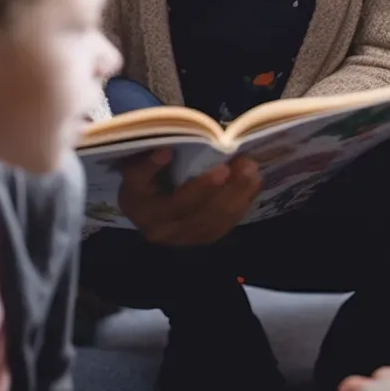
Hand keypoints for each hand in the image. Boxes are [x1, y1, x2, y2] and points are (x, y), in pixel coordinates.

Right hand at [119, 149, 260, 245]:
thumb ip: (149, 156)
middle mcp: (156, 226)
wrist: (154, 207)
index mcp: (137, 203)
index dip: (151, 168)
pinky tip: (252, 183)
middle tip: (233, 164)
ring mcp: (181, 237)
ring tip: (250, 170)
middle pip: (184, 207)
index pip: (139, 183)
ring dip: (234, 194)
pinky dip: (240, 203)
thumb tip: (165, 151)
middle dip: (210, 186)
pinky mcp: (201, 239)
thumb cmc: (150, 177)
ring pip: (210, 219)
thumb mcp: (141, 163)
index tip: (166, 151)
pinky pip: (223, 225)